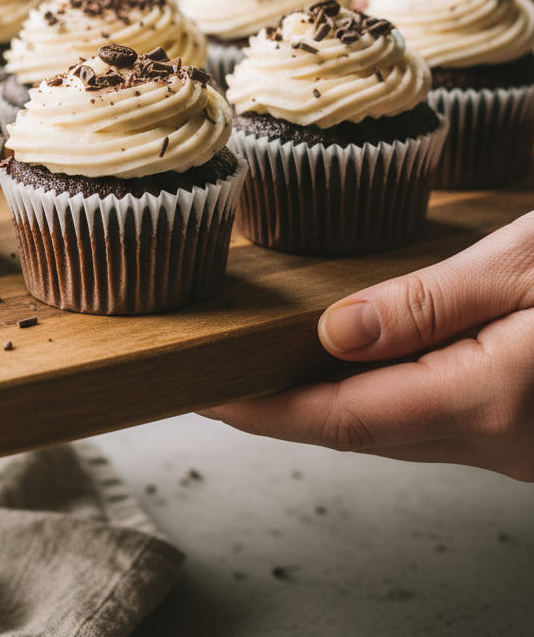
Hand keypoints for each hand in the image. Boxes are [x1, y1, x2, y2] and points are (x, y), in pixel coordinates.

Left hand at [206, 211, 533, 479]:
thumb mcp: (523, 263)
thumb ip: (430, 301)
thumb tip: (336, 330)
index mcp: (490, 400)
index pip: (347, 419)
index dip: (267, 411)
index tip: (208, 392)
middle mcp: (500, 441)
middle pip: (364, 432)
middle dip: (284, 408)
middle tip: (219, 372)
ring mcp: (515, 447)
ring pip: (397, 432)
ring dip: (331, 402)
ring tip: (268, 364)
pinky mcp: (524, 434)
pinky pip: (432, 421)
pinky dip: (381, 394)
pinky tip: (355, 363)